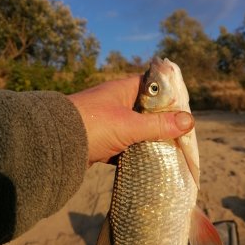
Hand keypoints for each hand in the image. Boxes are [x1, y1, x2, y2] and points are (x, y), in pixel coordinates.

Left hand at [68, 76, 193, 165]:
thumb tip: (189, 120)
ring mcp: (110, 121)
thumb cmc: (93, 125)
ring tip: (169, 146)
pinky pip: (126, 142)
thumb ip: (158, 124)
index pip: (152, 86)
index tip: (183, 108)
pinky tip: (148, 158)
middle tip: (180, 131)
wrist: (54, 145)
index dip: (168, 95)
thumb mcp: (129, 125)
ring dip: (150, 137)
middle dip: (162, 120)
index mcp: (123, 90)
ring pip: (137, 127)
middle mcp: (117, 102)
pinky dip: (136, 149)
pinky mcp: (104, 139)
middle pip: (146, 109)